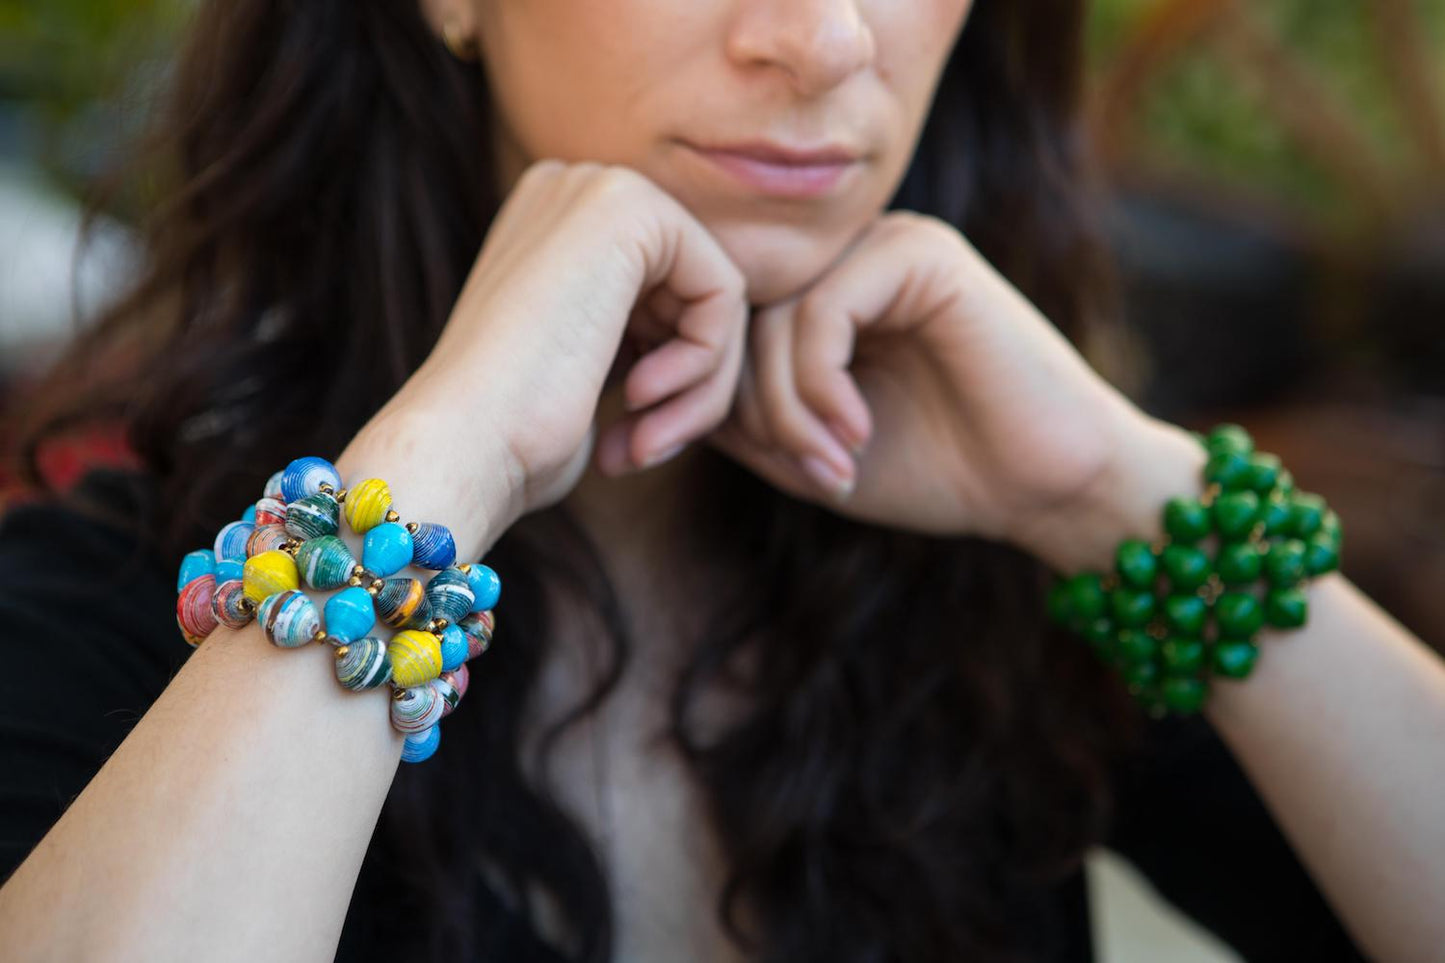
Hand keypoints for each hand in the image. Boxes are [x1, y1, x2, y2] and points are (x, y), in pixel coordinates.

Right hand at [350, 160, 750, 561]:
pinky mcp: (632, 208)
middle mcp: (572, 191)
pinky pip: (725, 292)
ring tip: (644, 444)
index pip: (666, 297)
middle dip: (690, 385)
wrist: (462, 445)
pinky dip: (704, 367)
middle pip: (695, 293)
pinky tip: (639, 401)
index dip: (666, 377)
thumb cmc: (511, 437)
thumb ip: (633, 332)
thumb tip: (699, 333)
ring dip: (697, 391)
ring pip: (716, 298)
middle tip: (645, 449)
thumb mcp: (581, 371)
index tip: (633, 441)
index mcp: (551, 226)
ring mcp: (598, 190)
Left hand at [684, 210, 1153, 555]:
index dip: (690, 392)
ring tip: (828, 466)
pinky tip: (854, 432)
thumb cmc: (934, 470)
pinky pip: (822, 310)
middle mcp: (843, 260)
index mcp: (815, 296)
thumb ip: (735, 418)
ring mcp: (883, 247)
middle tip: (795, 469)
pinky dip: (820, 383)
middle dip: (740, 406)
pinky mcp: (921, 255)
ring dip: (785, 407)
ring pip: (771, 317)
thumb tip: (644, 404)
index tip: (661, 456)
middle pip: (734, 319)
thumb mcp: (802, 451)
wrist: (1045, 486)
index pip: (715, 328)